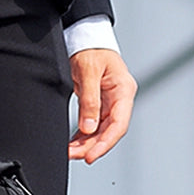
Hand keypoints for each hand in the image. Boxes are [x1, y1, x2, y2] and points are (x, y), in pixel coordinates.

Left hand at [68, 48, 137, 163]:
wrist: (86, 38)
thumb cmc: (91, 49)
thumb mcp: (88, 72)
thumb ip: (90, 100)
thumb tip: (89, 128)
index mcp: (124, 90)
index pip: (119, 124)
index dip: (105, 143)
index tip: (91, 156)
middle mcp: (119, 99)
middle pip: (109, 131)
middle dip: (92, 147)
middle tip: (74, 156)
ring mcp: (109, 102)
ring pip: (100, 130)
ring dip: (85, 143)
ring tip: (69, 152)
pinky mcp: (98, 103)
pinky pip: (92, 124)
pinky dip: (82, 136)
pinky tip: (73, 144)